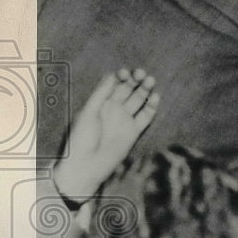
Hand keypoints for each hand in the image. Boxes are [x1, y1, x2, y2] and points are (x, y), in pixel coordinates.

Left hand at [53, 68, 159, 200]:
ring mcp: (125, 119)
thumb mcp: (88, 112)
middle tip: (142, 74)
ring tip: (150, 81)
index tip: (125, 73)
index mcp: (100, 102)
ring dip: (145, 90)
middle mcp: (114, 108)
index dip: (121, 76)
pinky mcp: (134, 131)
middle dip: (135, 80)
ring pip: (138, 100)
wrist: (87, 164)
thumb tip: (113, 75)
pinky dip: (151, 107)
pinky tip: (155, 97)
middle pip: (128, 89)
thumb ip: (101, 94)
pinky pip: (146, 116)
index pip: (114, 84)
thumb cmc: (81, 137)